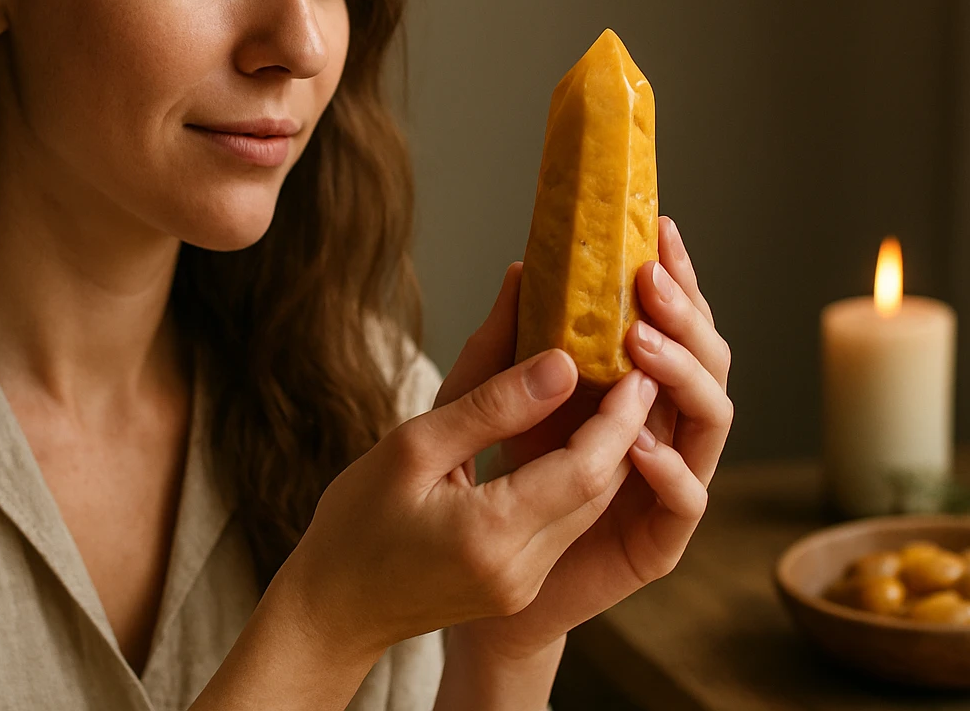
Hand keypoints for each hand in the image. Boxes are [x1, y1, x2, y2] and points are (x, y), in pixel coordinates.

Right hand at [273, 272, 660, 661]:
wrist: (332, 609)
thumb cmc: (356, 522)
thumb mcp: (413, 445)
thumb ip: (490, 404)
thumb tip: (560, 360)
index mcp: (490, 534)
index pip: (585, 469)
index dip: (619, 415)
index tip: (635, 362)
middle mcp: (520, 568)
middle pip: (600, 489)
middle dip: (625, 425)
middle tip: (636, 361)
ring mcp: (524, 582)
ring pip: (590, 505)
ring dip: (607, 448)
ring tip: (612, 385)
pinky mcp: (521, 583)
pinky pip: (568, 520)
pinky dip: (578, 473)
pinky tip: (573, 431)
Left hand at [441, 216, 732, 660]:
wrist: (484, 577)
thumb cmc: (503, 480)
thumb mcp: (501, 398)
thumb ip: (513, 341)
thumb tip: (524, 267)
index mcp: (644, 389)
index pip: (678, 325)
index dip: (678, 278)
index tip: (659, 231)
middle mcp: (670, 428)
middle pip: (709, 363)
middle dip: (687, 317)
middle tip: (650, 282)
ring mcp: (672, 482)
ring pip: (712, 421)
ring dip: (682, 377)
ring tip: (640, 346)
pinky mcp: (661, 539)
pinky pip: (686, 500)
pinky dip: (668, 466)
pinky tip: (637, 441)